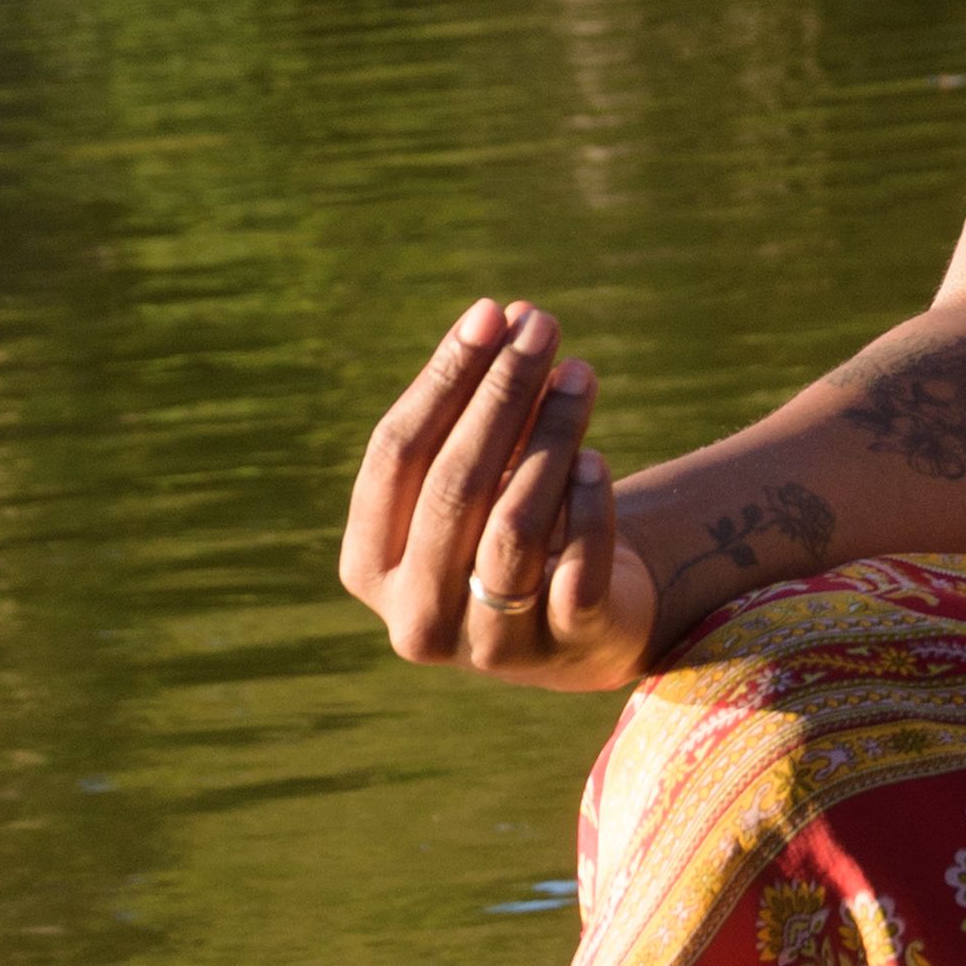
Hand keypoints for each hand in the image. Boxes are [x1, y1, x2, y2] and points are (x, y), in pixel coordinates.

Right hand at [342, 299, 661, 691]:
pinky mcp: (561, 651)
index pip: (394, 457)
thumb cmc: (509, 525)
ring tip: (581, 375)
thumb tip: (510, 317)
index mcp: (369, 565)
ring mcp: (487, 645)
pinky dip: (587, 509)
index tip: (490, 314)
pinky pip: (575, 571)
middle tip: (545, 328)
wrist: (583, 623)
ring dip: (552, 438)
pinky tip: (597, 460)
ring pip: (512, 526)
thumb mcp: (485, 471)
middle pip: (453, 485)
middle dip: (501, 393)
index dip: (442, 379)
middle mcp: (414, 617)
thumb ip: (485, 403)